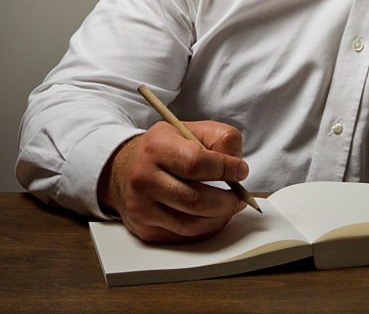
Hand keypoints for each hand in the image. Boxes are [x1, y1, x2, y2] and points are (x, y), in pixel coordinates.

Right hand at [97, 120, 248, 242]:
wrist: (127, 168)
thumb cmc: (167, 148)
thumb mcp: (193, 130)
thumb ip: (221, 140)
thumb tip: (238, 168)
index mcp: (156, 147)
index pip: (196, 163)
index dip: (225, 169)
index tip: (241, 171)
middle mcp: (143, 178)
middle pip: (195, 200)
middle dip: (227, 201)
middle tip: (240, 196)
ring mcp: (141, 208)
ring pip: (191, 224)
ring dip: (219, 218)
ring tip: (228, 206)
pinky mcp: (145, 230)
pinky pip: (184, 237)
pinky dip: (205, 229)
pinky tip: (211, 216)